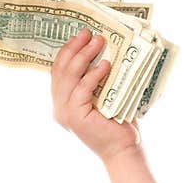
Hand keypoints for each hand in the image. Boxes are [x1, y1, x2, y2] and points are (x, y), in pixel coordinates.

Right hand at [51, 27, 140, 162]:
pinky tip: (106, 65)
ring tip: (99, 41)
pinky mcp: (75, 116)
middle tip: (88, 32)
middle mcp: (60, 107)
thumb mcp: (106, 98)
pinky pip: (82, 89)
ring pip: (70, 76)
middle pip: (61, 70)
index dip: (68, 50)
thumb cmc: (119, 125)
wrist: (124, 150)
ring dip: (84, 56)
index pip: (59, 71)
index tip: (81, 34)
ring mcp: (65, 112)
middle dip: (74, 47)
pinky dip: (94, 75)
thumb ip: (99, 81)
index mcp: (64, 102)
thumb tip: (107, 53)